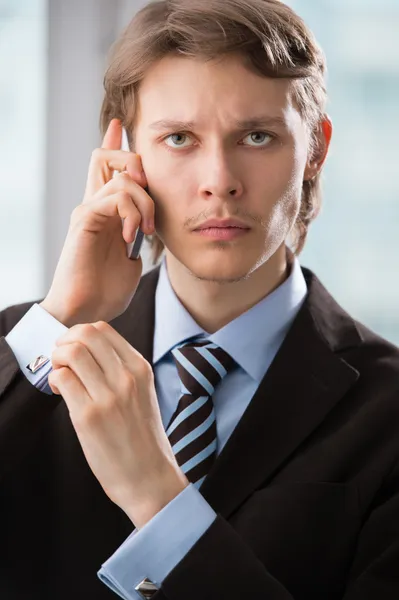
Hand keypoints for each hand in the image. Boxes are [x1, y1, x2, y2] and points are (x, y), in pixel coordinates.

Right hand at [40, 118, 154, 326]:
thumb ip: (137, 238)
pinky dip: (132, 214)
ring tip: (144, 232)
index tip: (121, 125)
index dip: (114, 145)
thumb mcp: (131, 260)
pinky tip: (132, 238)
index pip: (106, 169)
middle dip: (137, 164)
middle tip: (150, 195)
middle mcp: (94, 205)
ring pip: (121, 175)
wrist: (87, 311)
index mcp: (106, 213)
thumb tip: (148, 229)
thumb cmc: (106, 291)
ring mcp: (87, 210)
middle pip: (106, 156)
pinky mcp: (84, 219)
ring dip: (145, 202)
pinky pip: (115, 196)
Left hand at [48, 321, 189, 527]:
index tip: (74, 349)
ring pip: (72, 352)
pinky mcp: (89, 417)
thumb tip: (85, 352)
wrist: (148, 476)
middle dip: (65, 341)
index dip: (80, 334)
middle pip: (85, 334)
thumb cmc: (142, 437)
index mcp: (140, 369)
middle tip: (61, 359)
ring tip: (60, 375)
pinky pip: (63, 380)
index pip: (103, 330)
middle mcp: (126, 377)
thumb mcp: (143, 393)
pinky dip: (55, 380)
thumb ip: (121, 370)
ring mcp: (108, 396)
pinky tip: (60, 392)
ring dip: (57, 359)